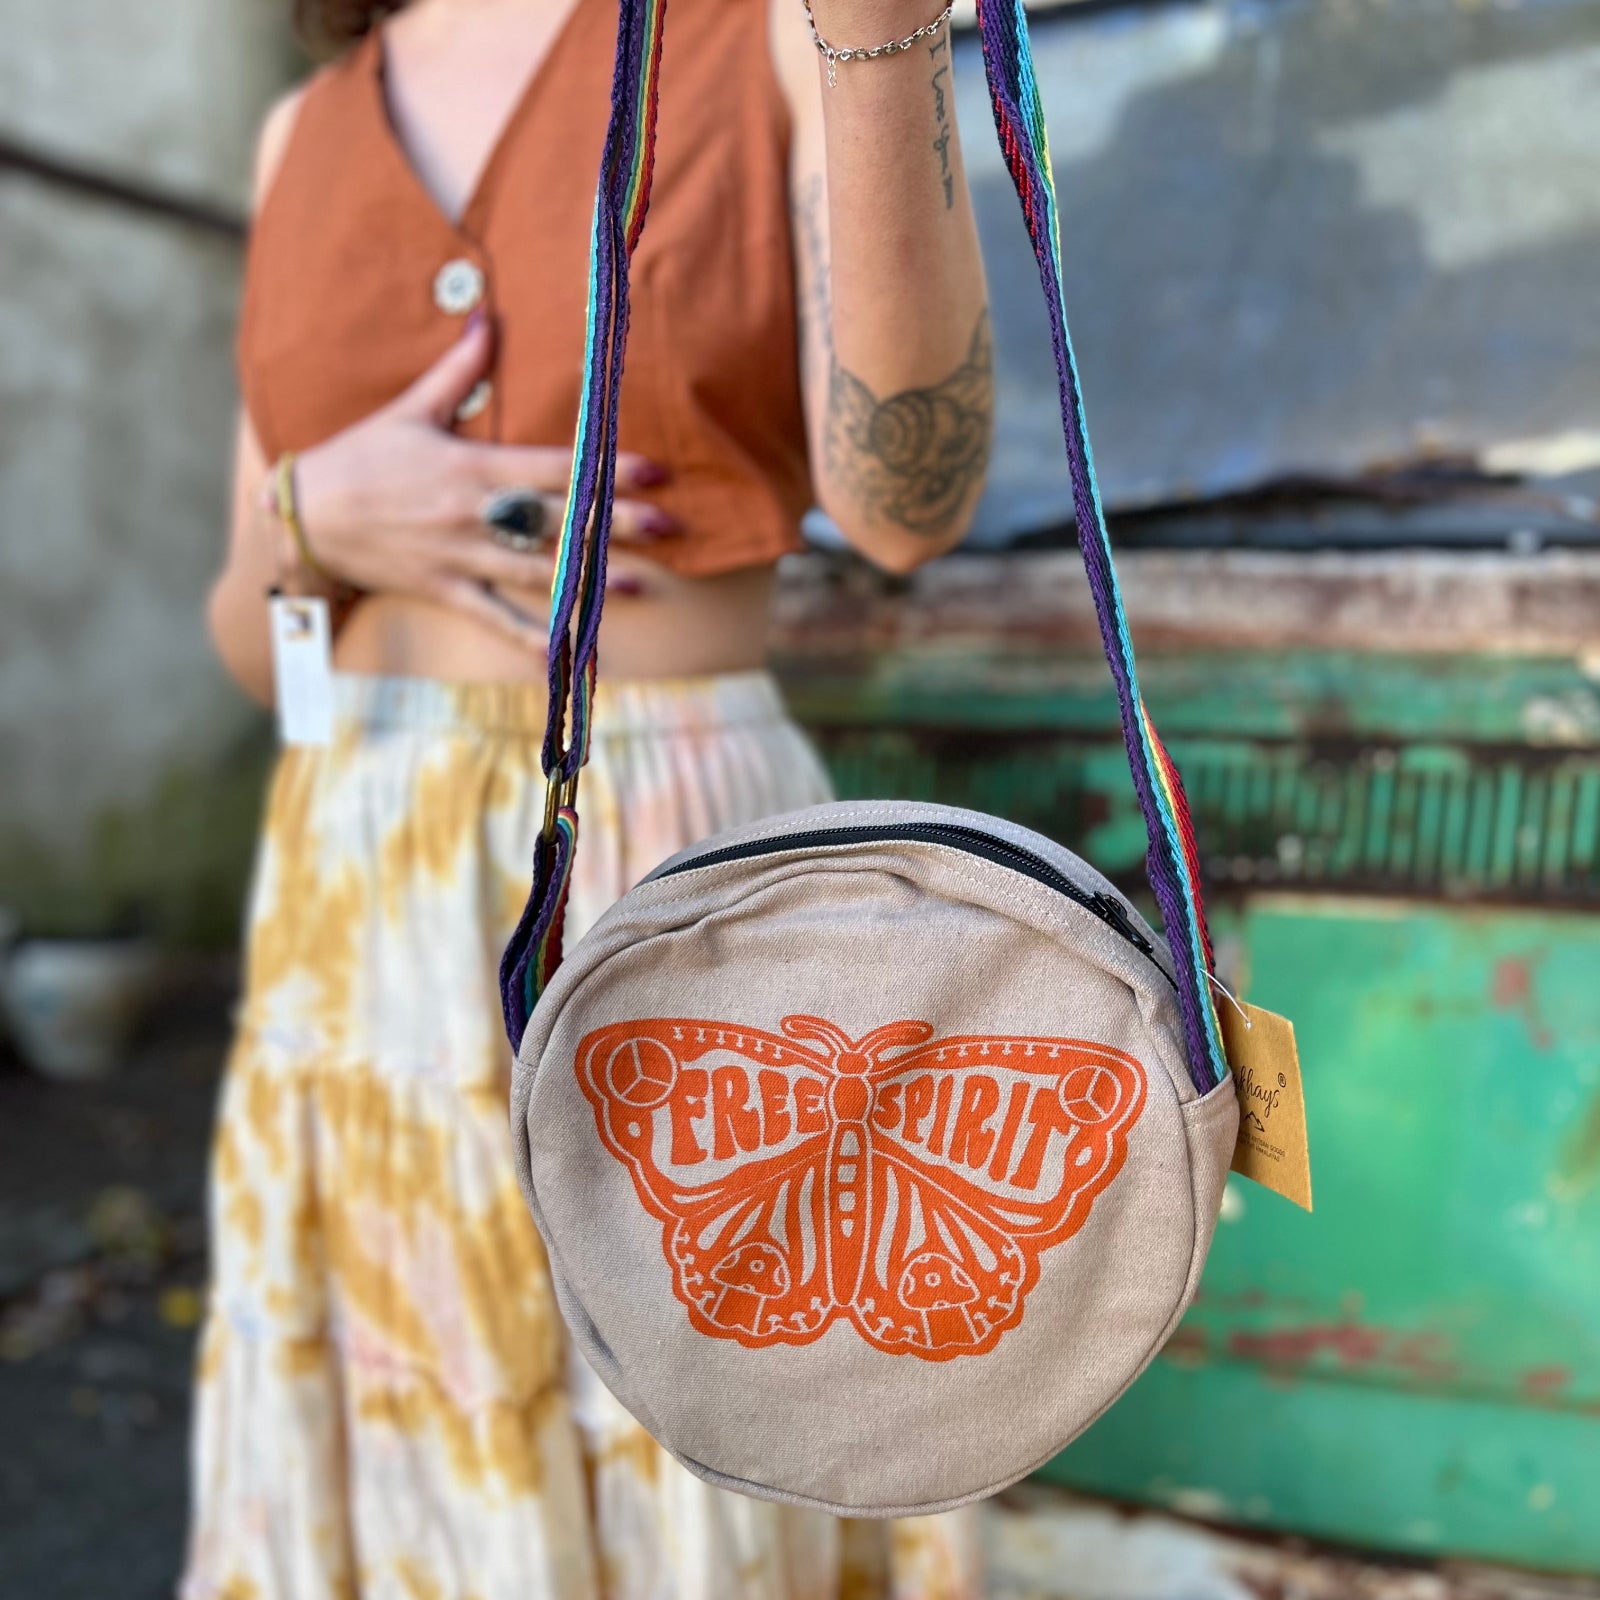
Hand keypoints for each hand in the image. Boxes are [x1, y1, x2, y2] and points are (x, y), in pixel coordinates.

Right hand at [283, 315, 675, 642]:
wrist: (305, 516)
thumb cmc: (362, 458)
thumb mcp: (411, 409)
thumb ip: (458, 369)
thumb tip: (489, 316)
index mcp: (471, 467)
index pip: (552, 468)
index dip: (605, 469)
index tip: (654, 471)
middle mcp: (472, 515)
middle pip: (556, 521)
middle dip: (615, 526)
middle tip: (670, 530)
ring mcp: (460, 557)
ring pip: (538, 572)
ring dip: (592, 581)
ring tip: (646, 587)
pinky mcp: (445, 589)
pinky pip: (494, 618)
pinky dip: (529, 639)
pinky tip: (567, 658)